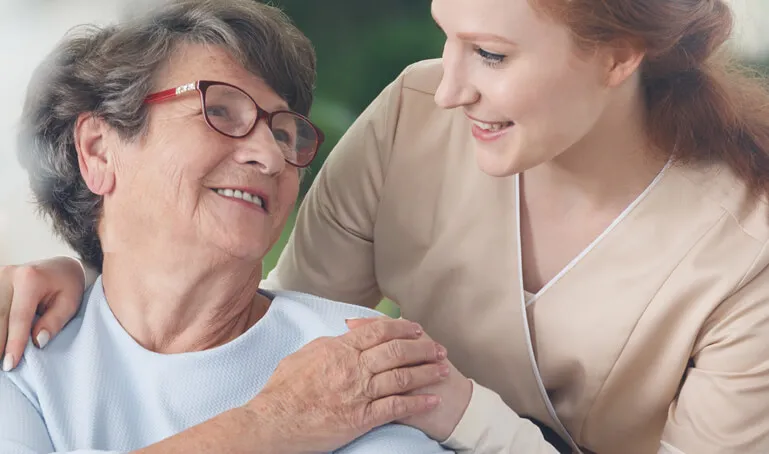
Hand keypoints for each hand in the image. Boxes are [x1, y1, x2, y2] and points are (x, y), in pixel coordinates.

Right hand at [0, 257, 85, 370]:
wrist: (59, 266)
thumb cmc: (67, 286)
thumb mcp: (70, 302)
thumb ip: (54, 321)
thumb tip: (38, 342)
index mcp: (30, 278)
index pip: (18, 317)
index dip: (14, 342)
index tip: (10, 364)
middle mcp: (8, 274)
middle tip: (1, 368)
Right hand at [247, 318, 450, 452]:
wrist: (273, 421)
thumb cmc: (283, 389)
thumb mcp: (305, 354)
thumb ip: (330, 344)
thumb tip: (347, 336)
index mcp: (340, 349)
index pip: (379, 331)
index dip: (402, 328)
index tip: (417, 328)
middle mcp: (354, 368)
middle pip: (397, 351)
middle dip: (423, 348)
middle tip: (439, 349)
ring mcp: (359, 393)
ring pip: (402, 377)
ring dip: (426, 372)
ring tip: (443, 370)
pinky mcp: (361, 418)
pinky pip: (396, 407)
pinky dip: (417, 403)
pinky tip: (432, 400)